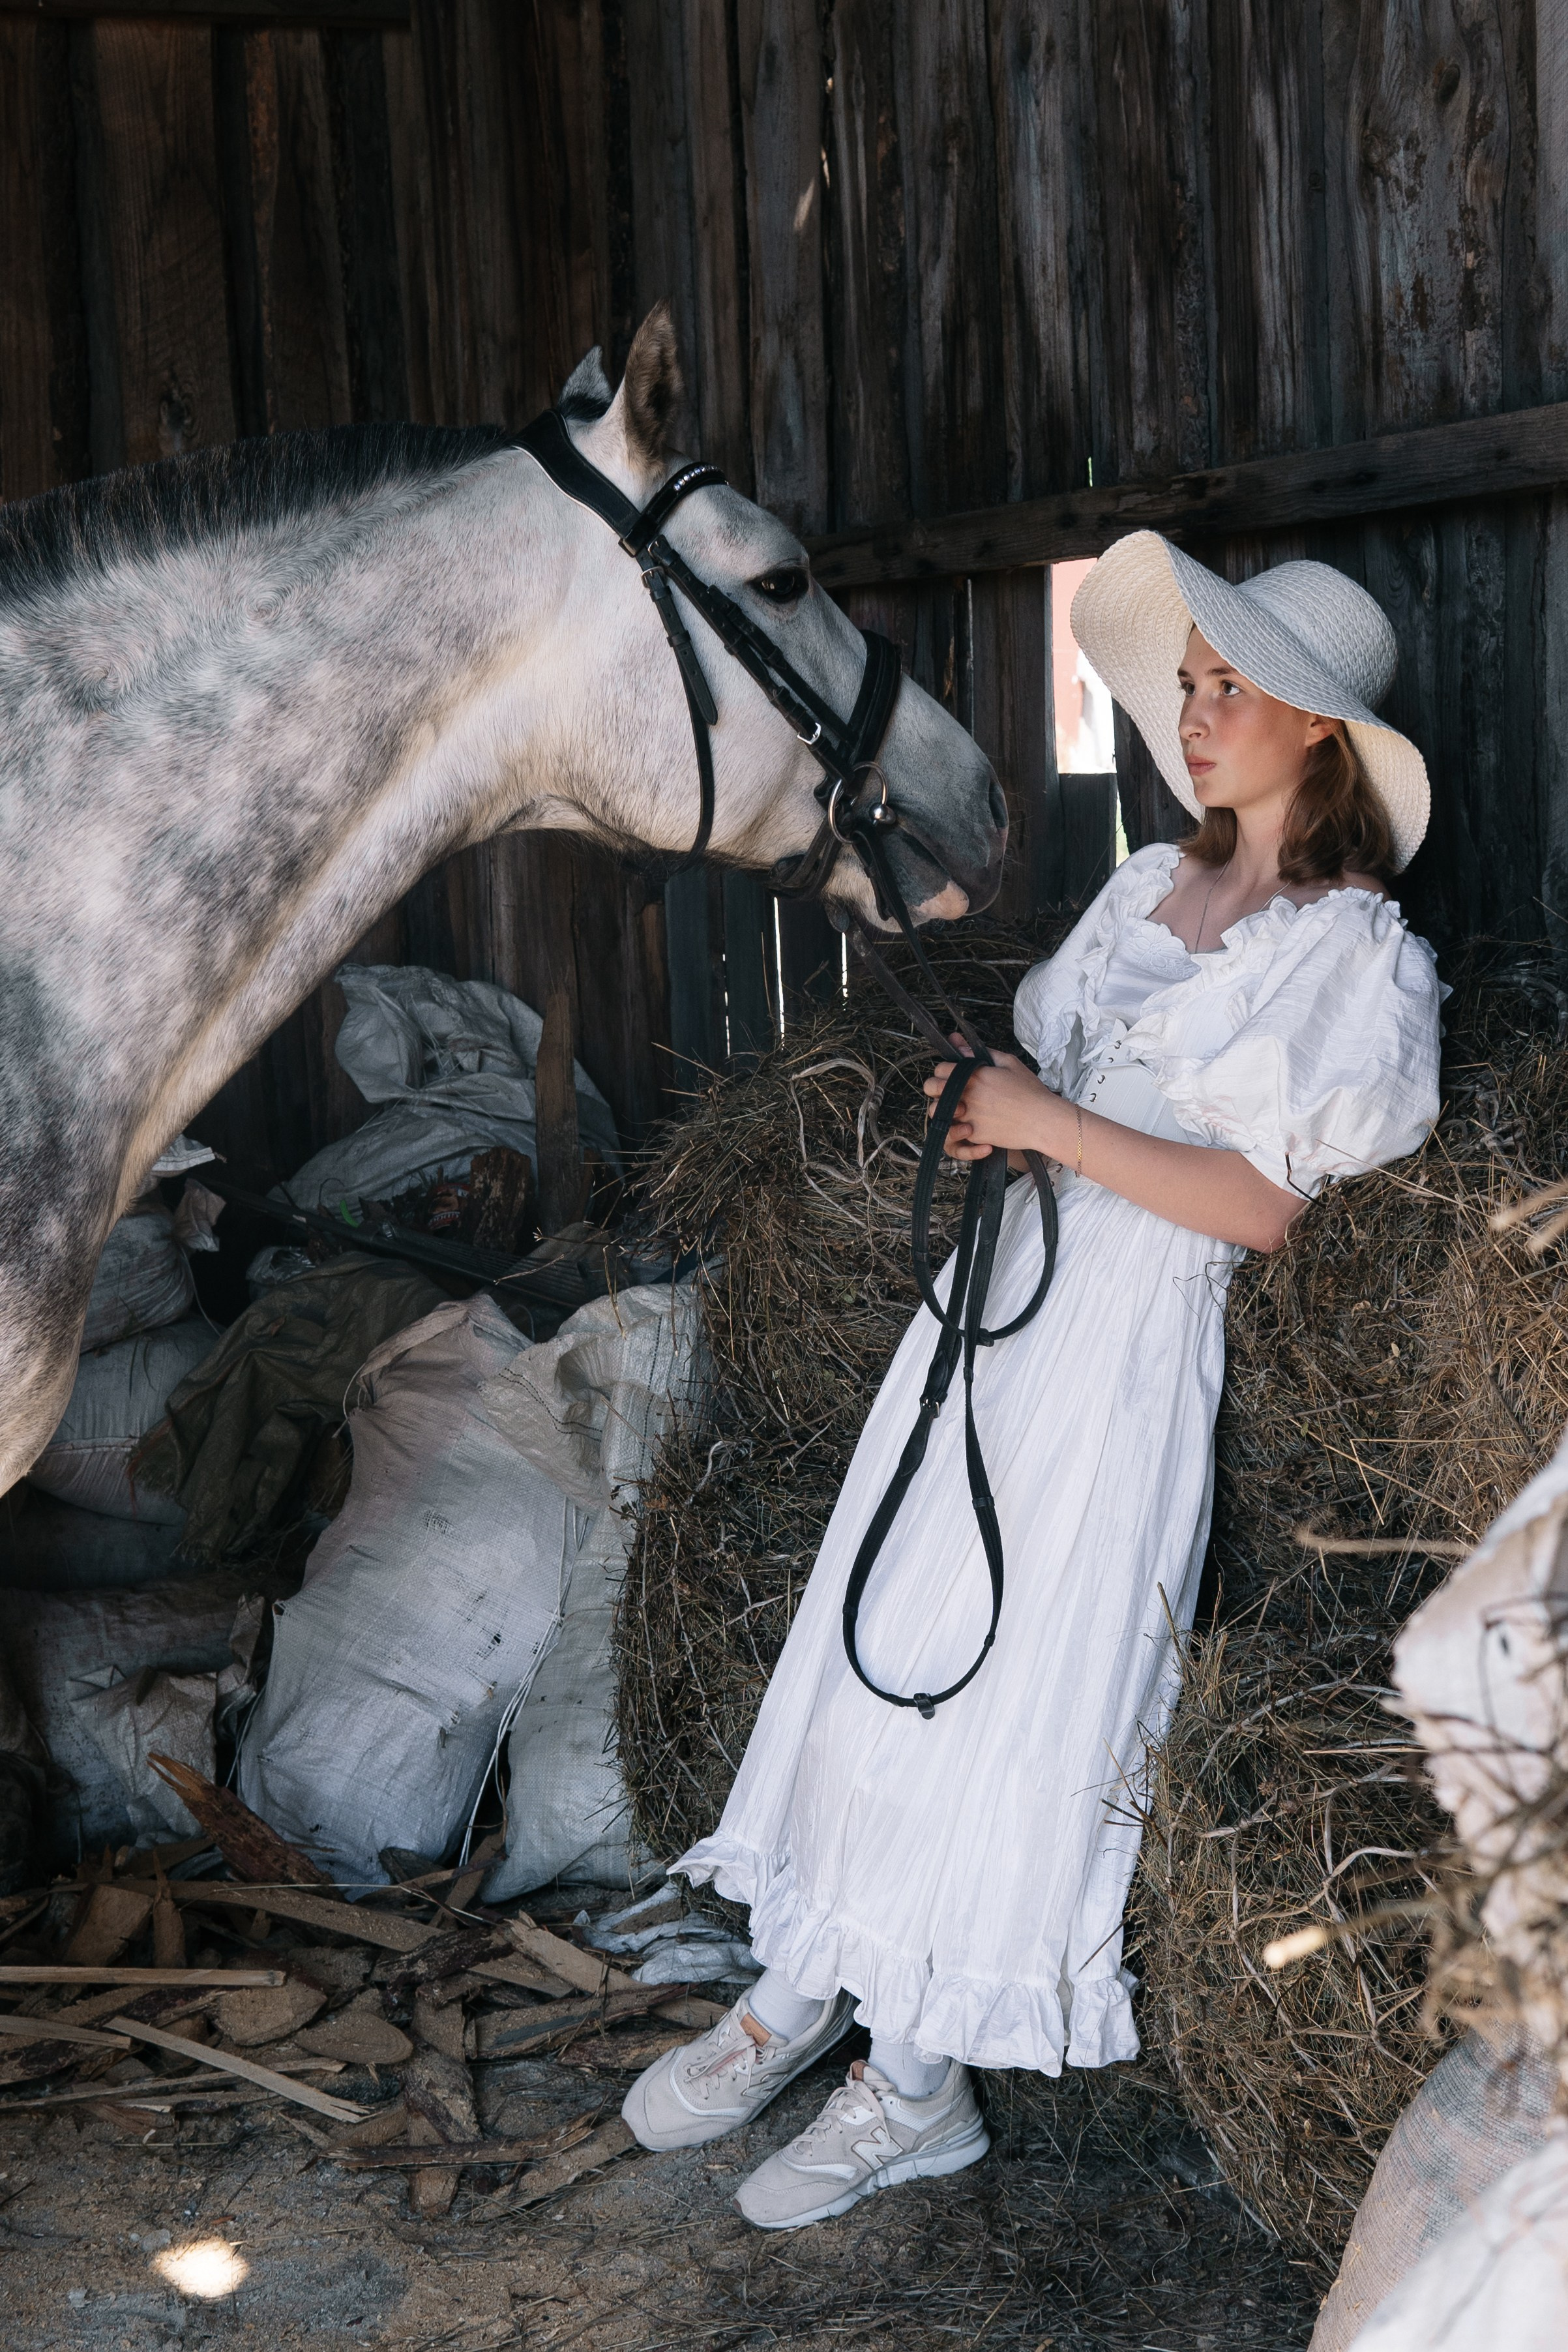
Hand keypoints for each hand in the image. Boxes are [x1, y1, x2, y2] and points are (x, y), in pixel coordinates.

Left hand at [923, 1042, 1064, 1162]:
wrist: (1043, 1120)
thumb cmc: (1030, 1091)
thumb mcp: (1008, 1063)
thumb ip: (980, 1052)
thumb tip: (958, 1043)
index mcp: (973, 1075)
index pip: (941, 1068)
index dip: (945, 1070)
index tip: (953, 1074)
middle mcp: (966, 1095)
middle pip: (931, 1087)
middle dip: (936, 1087)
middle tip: (948, 1090)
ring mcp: (968, 1116)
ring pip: (936, 1111)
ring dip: (943, 1108)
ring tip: (958, 1109)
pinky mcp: (974, 1135)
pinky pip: (952, 1132)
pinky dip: (957, 1129)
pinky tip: (970, 1126)